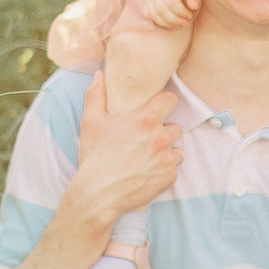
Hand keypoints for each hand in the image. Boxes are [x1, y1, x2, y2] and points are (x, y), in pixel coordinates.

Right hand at [72, 73, 182, 225]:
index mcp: (147, 119)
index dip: (163, 103)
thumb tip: (99, 74)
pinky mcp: (170, 177)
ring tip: (148, 157)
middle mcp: (162, 137)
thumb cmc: (95, 156)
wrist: (98, 194)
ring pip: (177, 149)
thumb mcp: (90, 122)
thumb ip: (96, 94)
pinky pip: (174, 168)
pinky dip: (164, 169)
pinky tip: (147, 171)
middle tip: (146, 138)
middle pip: (175, 126)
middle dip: (164, 130)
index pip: (171, 100)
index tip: (155, 109)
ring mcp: (168, 159)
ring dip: (167, 151)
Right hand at [140, 0, 201, 31]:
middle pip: (162, 10)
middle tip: (186, 23)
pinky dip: (160, 23)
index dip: (182, 13)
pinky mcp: (147, 5)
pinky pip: (150, 16)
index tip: (190, 16)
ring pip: (155, 15)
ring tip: (180, 24)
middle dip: (175, 20)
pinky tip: (171, 23)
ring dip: (169, 24)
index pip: (172, 2)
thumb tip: (194, 6)